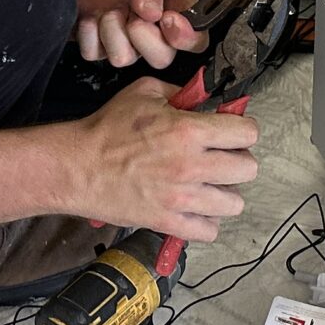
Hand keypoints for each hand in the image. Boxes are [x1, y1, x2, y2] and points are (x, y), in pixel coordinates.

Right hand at [61, 79, 259, 241]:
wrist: (76, 167)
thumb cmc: (106, 129)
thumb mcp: (144, 93)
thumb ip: (179, 93)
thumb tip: (203, 98)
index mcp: (189, 130)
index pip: (247, 132)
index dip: (243, 130)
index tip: (233, 133)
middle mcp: (191, 166)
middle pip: (248, 169)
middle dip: (238, 161)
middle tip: (221, 159)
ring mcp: (181, 198)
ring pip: (234, 204)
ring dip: (224, 194)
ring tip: (209, 187)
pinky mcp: (167, 222)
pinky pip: (209, 231)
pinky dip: (206, 222)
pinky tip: (195, 209)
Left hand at [69, 0, 203, 67]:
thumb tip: (154, 12)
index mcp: (173, 5)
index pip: (194, 37)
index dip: (185, 37)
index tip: (167, 21)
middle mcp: (151, 25)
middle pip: (162, 57)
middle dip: (146, 41)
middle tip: (134, 18)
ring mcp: (123, 36)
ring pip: (125, 59)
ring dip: (113, 32)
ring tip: (108, 7)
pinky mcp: (96, 41)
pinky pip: (94, 53)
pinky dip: (89, 33)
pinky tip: (90, 12)